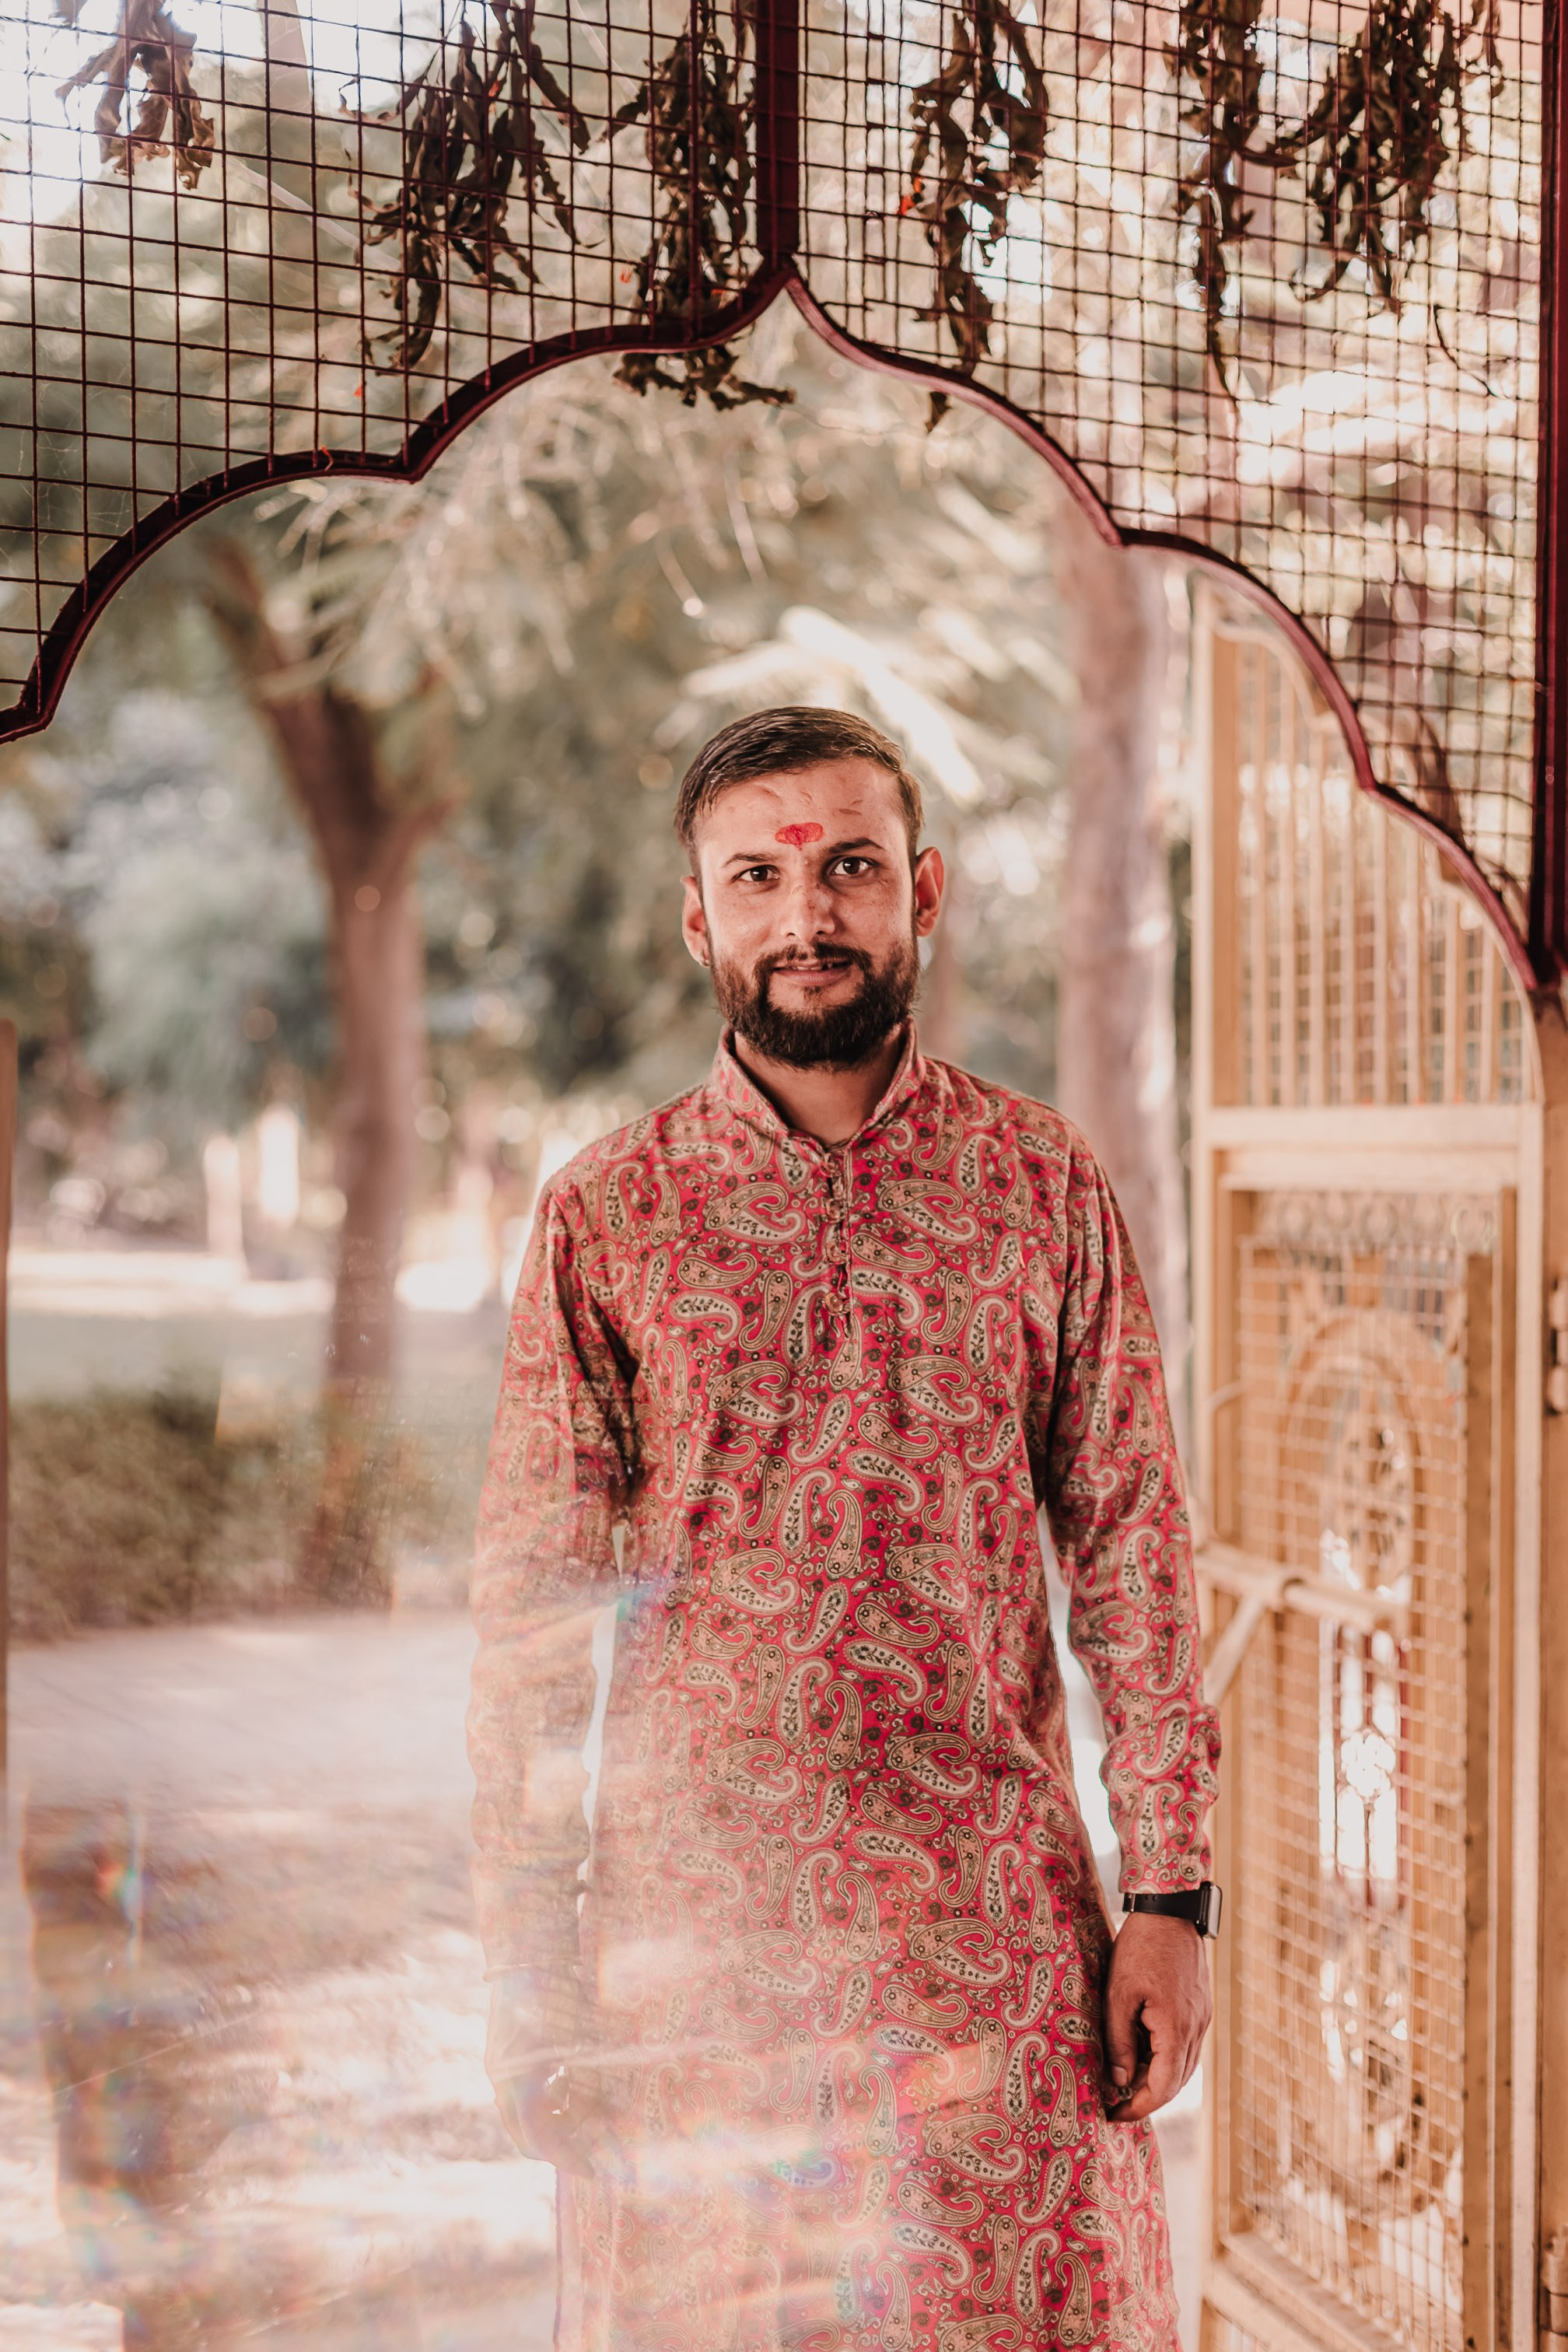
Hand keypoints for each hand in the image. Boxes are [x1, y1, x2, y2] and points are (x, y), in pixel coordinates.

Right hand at [485, 1973, 631, 2182]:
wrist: (527, 1956)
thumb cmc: (561, 1994)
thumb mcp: (584, 2037)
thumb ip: (594, 2080)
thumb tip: (618, 2118)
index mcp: (523, 2080)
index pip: (542, 2139)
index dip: (568, 2158)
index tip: (592, 2171)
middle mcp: (504, 2082)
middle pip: (528, 2137)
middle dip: (561, 2146)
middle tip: (593, 2147)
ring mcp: (498, 2071)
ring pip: (523, 2119)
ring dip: (554, 2122)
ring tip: (587, 2110)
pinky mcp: (500, 2060)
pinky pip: (519, 2097)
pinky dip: (544, 2101)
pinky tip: (567, 2082)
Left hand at [1101, 1910, 1210, 2121]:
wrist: (1171, 1910)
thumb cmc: (1141, 1948)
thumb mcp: (1119, 1993)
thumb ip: (1120, 2041)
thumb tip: (1121, 2082)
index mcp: (1177, 2028)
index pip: (1163, 2087)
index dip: (1140, 2106)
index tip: (1116, 2115)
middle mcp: (1196, 2028)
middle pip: (1176, 2081)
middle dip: (1147, 2098)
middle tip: (1116, 2105)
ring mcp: (1202, 2017)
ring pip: (1184, 2065)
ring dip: (1158, 2079)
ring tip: (1126, 2084)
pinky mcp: (1199, 2007)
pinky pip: (1186, 2045)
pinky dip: (1166, 2058)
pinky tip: (1144, 2054)